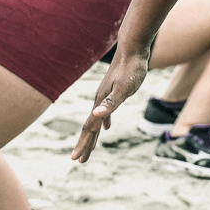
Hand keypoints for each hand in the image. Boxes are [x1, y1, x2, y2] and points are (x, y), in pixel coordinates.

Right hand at [71, 47, 149, 162]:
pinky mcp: (112, 92)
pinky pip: (105, 112)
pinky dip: (104, 122)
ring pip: (97, 121)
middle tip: (79, 161)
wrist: (132, 49)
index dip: (83, 144)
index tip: (76, 159)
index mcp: (100, 103)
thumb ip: (110, 103)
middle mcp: (99, 101)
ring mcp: (105, 96)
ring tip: (90, 147)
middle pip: (90, 127)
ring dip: (93, 135)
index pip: (90, 128)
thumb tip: (96, 116)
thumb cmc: (131, 69)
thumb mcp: (123, 89)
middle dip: (85, 145)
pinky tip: (107, 127)